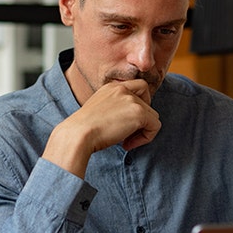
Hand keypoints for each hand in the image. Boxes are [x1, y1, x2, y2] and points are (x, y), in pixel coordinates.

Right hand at [43, 79, 159, 176]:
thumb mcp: (98, 112)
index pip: (139, 87)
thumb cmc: (82, 130)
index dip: (140, 103)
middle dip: (141, 120)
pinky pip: (155, 126)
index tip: (128, 121)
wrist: (77, 134)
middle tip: (127, 134)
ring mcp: (131, 100)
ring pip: (153, 116)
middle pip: (147, 103)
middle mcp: (122, 89)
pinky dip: (146, 138)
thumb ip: (114, 110)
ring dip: (142, 131)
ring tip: (126, 141)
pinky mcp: (139, 113)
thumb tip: (129, 122)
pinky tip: (127, 144)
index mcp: (111, 87)